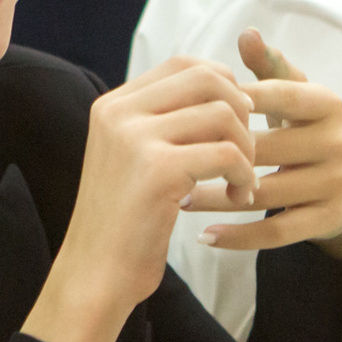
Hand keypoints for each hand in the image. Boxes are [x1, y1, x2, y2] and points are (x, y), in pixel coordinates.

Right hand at [23, 58, 256, 341]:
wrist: (95, 276)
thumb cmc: (124, 224)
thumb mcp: (132, 159)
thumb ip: (161, 122)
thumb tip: (223, 88)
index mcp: (112, 106)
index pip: (182, 65)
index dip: (222, 84)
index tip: (237, 119)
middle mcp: (119, 113)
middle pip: (207, 79)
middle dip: (241, 110)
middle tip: (244, 148)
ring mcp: (136, 138)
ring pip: (223, 114)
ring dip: (246, 148)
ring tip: (241, 181)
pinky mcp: (158, 170)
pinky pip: (226, 153)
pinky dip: (243, 175)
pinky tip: (237, 197)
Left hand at [184, 30, 341, 260]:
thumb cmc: (302, 133)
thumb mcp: (293, 98)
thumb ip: (269, 68)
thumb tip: (247, 34)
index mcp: (326, 104)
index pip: (278, 96)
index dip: (235, 102)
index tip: (192, 110)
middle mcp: (339, 141)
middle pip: (265, 148)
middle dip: (215, 154)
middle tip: (172, 159)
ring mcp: (336, 182)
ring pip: (265, 192)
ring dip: (216, 198)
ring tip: (179, 198)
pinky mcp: (328, 218)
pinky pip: (277, 231)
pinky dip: (238, 236)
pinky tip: (206, 235)